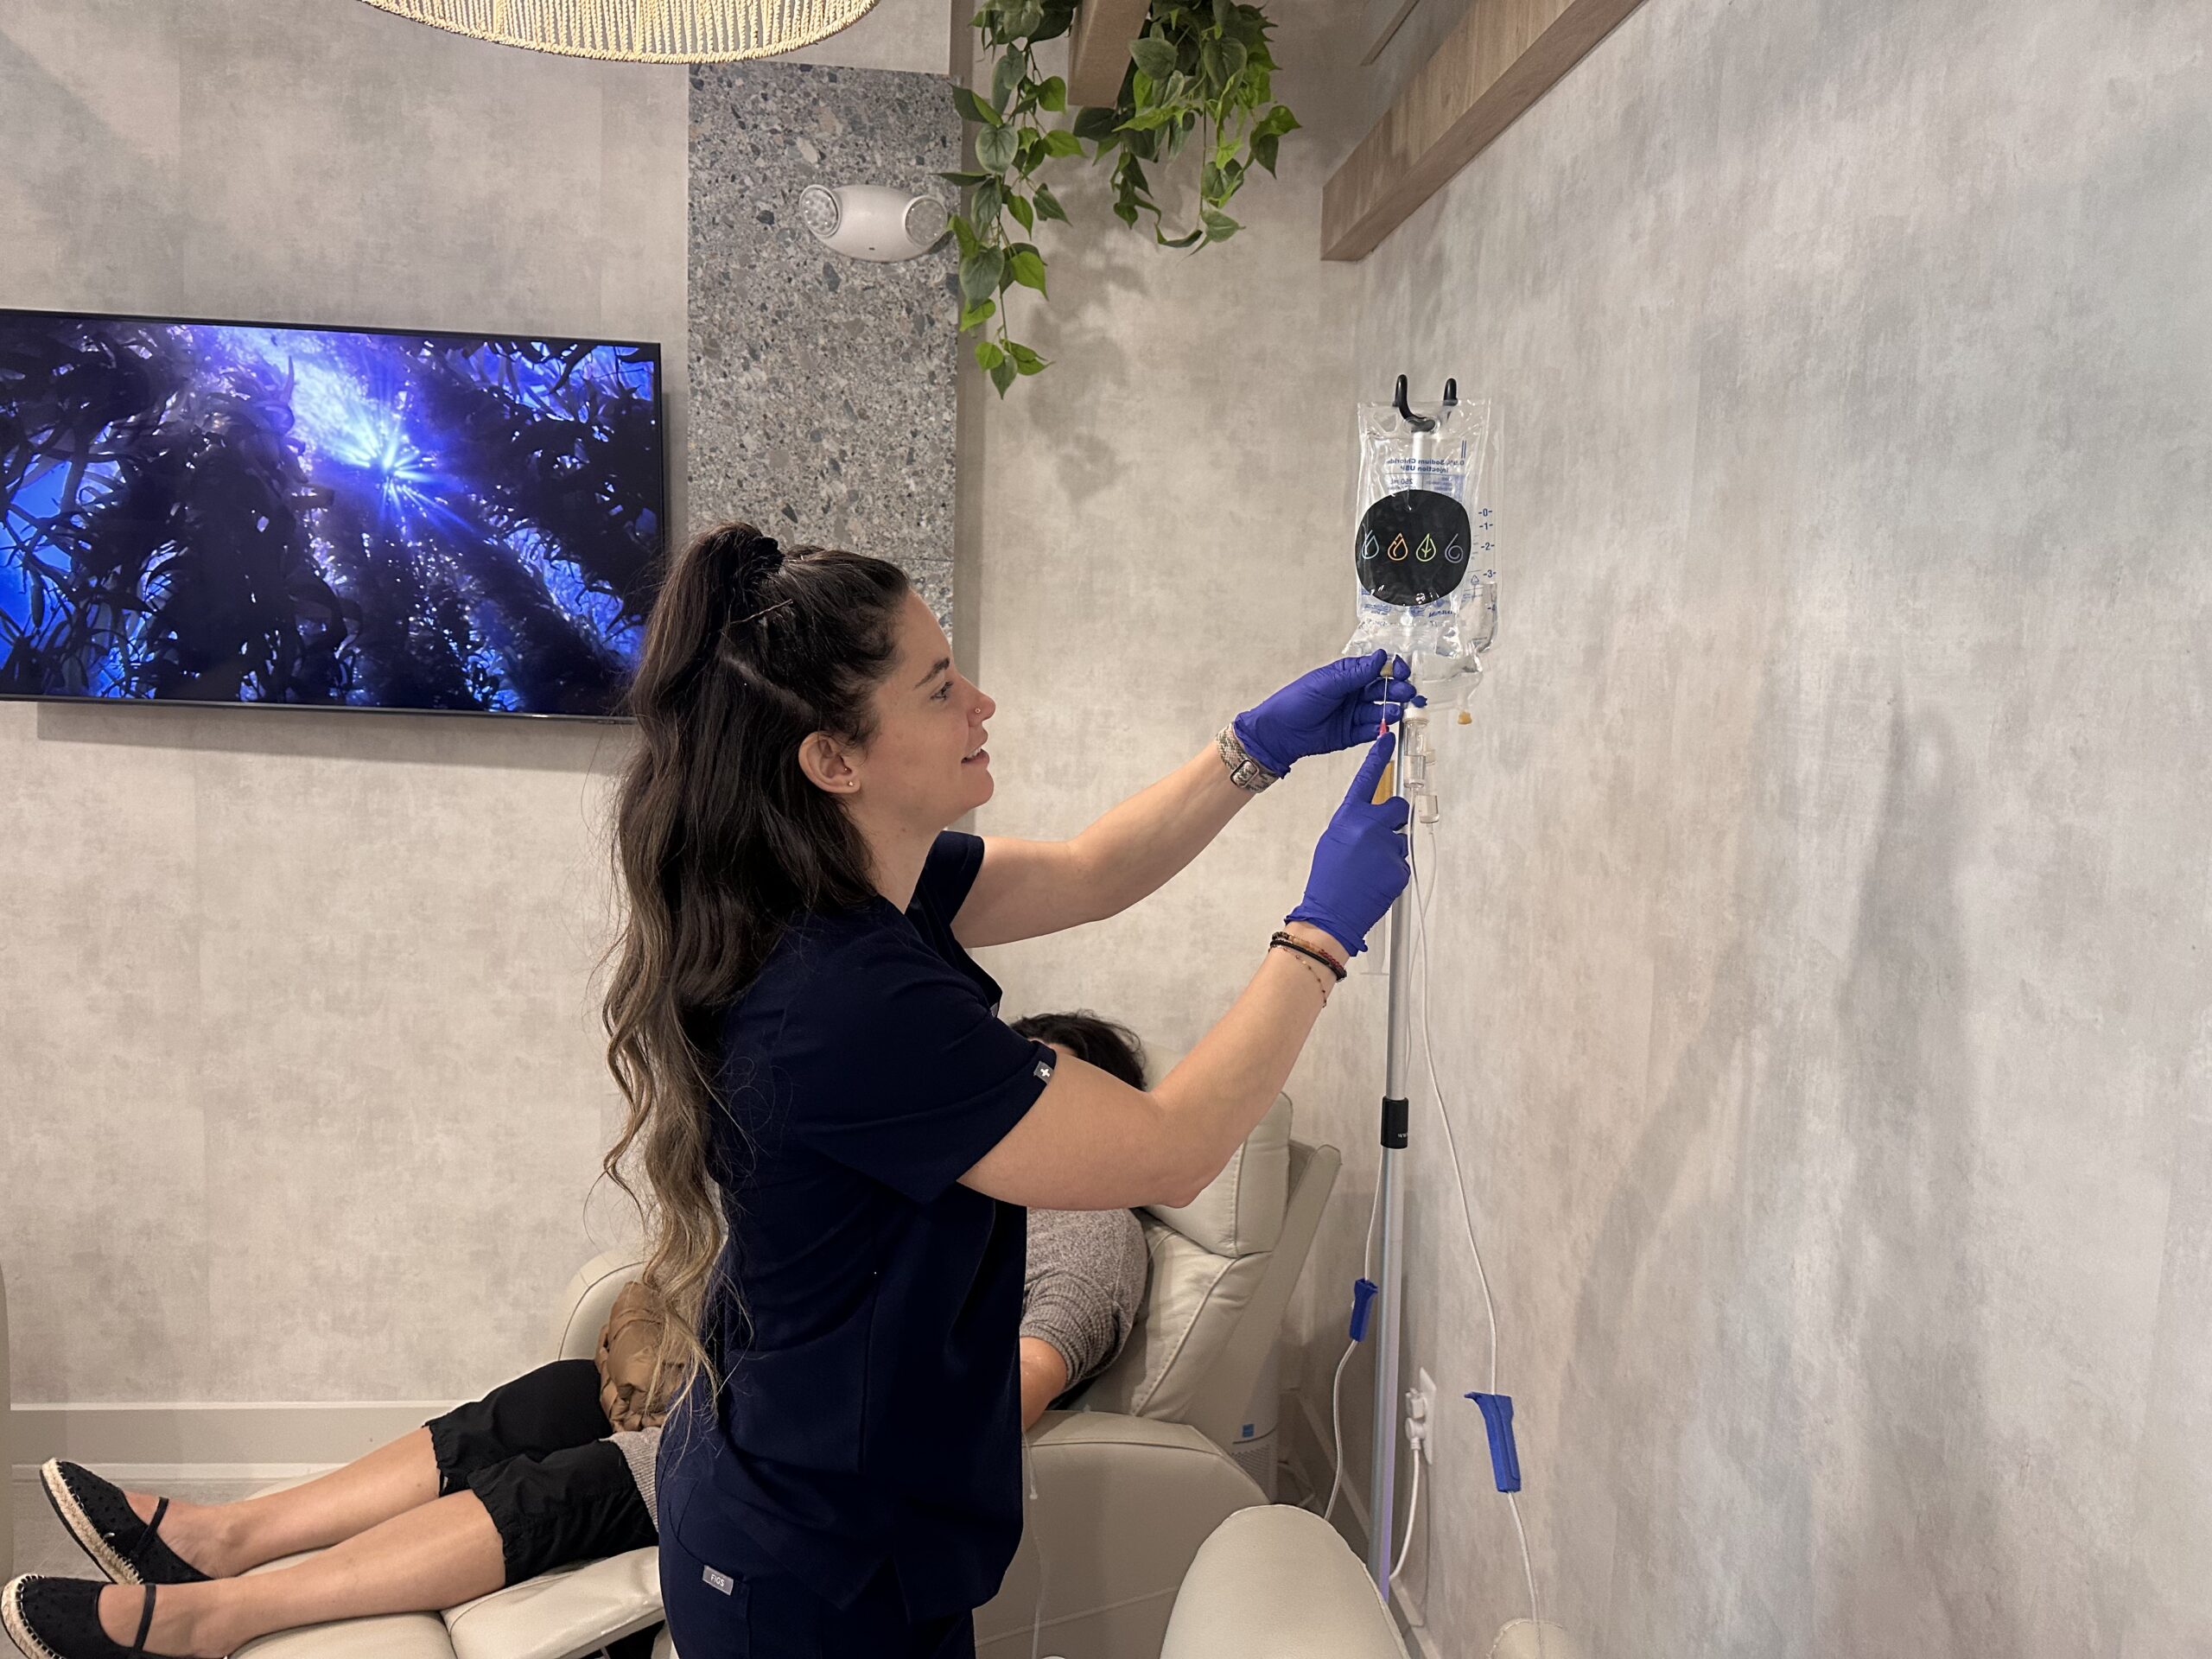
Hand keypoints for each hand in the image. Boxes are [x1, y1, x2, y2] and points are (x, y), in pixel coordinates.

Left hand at [1233, 651, 1418, 777]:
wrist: (1279, 733)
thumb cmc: (1294, 702)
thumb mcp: (1326, 683)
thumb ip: (1355, 673)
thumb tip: (1380, 657)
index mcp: (1347, 675)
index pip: (1377, 668)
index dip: (1392, 669)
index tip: (1402, 670)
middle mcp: (1353, 693)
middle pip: (1383, 689)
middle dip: (1396, 690)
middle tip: (1405, 693)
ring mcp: (1353, 714)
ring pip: (1380, 710)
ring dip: (1389, 710)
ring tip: (1393, 711)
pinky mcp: (1352, 734)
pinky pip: (1371, 731)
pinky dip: (1379, 730)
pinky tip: (1383, 728)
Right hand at [1285, 730, 1410, 956]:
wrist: (1330, 913)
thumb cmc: (1327, 879)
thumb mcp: (1333, 840)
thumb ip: (1353, 823)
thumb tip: (1371, 820)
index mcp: (1348, 816)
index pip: (1367, 778)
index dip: (1378, 757)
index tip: (1389, 739)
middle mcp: (1369, 826)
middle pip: (1397, 807)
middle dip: (1393, 820)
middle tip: (1377, 841)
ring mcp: (1386, 847)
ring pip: (1400, 839)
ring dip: (1390, 851)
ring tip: (1369, 869)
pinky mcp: (1399, 868)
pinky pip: (1402, 863)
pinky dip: (1392, 872)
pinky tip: (1376, 881)